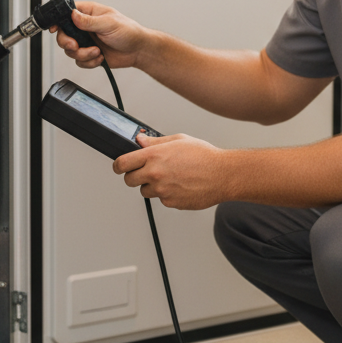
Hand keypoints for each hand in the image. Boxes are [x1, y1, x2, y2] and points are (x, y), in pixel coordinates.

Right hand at [49, 1, 146, 69]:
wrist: (138, 50)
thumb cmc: (129, 31)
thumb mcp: (109, 23)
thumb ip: (89, 21)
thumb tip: (73, 15)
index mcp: (89, 13)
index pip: (66, 13)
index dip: (57, 20)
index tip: (54, 28)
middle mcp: (84, 27)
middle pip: (63, 34)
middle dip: (67, 42)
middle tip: (75, 45)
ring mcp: (86, 41)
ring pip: (70, 50)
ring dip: (83, 54)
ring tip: (97, 52)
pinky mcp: (90, 54)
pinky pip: (80, 61)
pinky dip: (89, 62)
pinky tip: (100, 57)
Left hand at [113, 133, 228, 210]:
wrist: (223, 175)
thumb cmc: (204, 156)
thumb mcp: (178, 140)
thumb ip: (155, 142)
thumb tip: (140, 141)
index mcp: (154, 155)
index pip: (122, 163)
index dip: (118, 165)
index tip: (119, 166)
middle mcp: (155, 174)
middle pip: (129, 180)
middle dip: (134, 176)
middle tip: (145, 172)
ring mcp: (162, 190)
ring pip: (145, 191)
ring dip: (152, 186)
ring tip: (170, 177)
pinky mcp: (170, 202)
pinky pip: (161, 199)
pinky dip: (167, 194)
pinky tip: (180, 185)